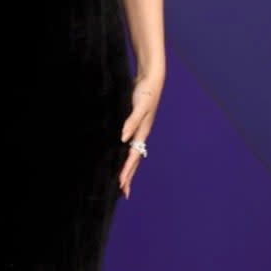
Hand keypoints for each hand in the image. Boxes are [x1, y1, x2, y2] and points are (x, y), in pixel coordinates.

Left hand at [118, 74, 162, 198]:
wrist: (151, 78)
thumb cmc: (146, 91)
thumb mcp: (139, 106)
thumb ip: (131, 121)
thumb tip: (123, 138)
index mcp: (142, 132)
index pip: (133, 156)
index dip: (126, 171)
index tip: (120, 184)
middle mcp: (141, 133)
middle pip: (135, 159)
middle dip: (129, 175)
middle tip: (123, 192)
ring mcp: (139, 129)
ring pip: (133, 153)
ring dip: (128, 167)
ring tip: (123, 179)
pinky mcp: (134, 123)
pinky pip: (130, 144)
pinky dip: (126, 153)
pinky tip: (121, 154)